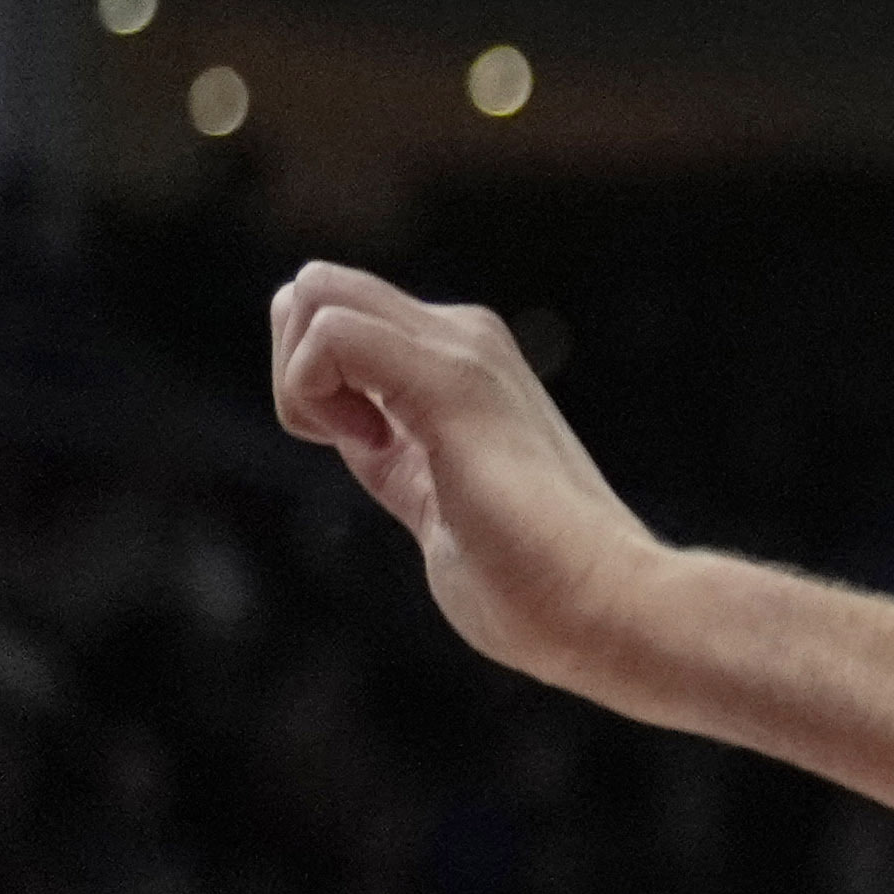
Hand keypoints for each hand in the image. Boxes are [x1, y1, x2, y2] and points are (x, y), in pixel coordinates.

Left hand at [267, 263, 676, 695]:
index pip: (337, 311)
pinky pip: (332, 332)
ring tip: (371, 448)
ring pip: (315, 294)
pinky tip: (370, 446)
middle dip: (292, 369)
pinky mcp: (452, 379)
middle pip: (317, 288)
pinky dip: (312, 395)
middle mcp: (467, 336)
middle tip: (352, 444)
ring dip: (300, 384)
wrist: (601, 605)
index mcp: (465, 361)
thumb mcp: (434, 493)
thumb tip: (353, 432)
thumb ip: (398, 451)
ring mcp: (464, 349)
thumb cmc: (531, 579)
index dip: (310, 380)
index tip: (364, 450)